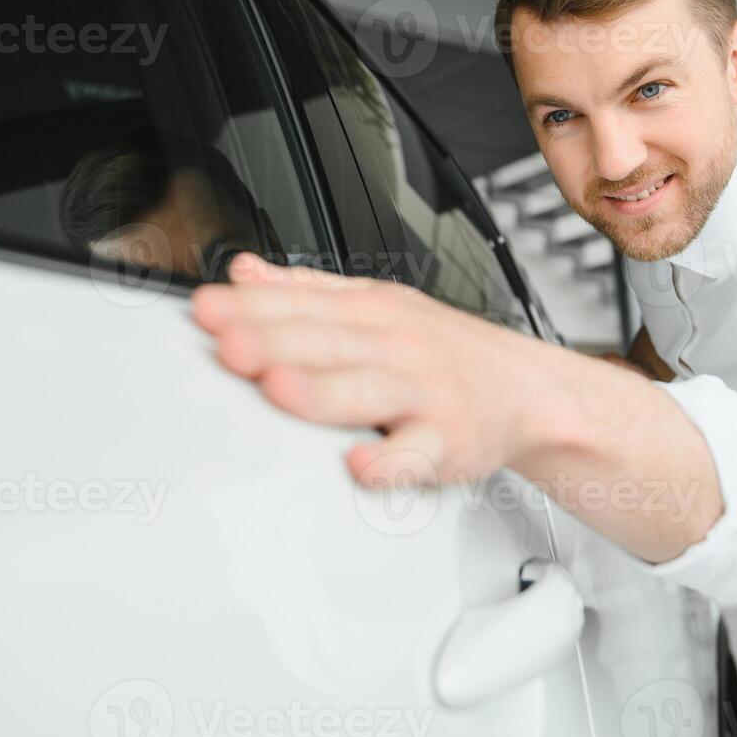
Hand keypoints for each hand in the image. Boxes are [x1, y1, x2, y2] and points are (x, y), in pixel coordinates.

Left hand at [191, 253, 722, 561]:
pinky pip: (416, 456)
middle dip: (274, 342)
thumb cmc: (446, 353)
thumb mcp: (379, 305)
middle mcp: (396, 347)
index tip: (207, 309)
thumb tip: (244, 272)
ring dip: (321, 391)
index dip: (252, 307)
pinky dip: (390, 464)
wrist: (529, 390)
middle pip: (326, 342)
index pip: (302, 304)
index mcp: (373, 312)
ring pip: (366, 392)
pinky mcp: (447, 442)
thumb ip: (307, 290)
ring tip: (277, 389)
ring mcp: (422, 394)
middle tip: (227, 344)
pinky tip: (359, 465)